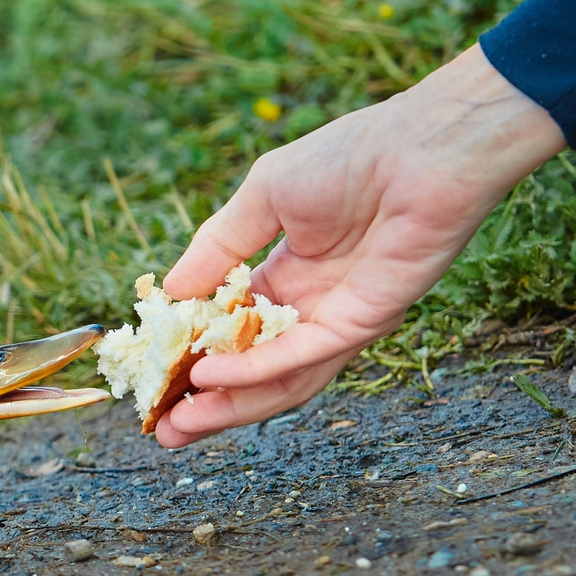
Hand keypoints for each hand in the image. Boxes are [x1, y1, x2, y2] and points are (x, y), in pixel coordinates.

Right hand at [154, 45, 566, 447]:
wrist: (423, 149)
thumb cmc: (350, 157)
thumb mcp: (262, 197)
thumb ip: (217, 248)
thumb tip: (170, 292)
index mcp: (287, 278)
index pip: (233, 332)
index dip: (194, 356)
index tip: (153, 375)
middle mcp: (311, 309)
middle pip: (253, 372)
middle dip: (206, 403)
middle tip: (160, 427)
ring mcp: (337, 321)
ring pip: (278, 381)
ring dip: (228, 406)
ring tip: (178, 425)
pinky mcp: (361, 323)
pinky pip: (300, 356)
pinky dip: (255, 371)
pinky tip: (211, 376)